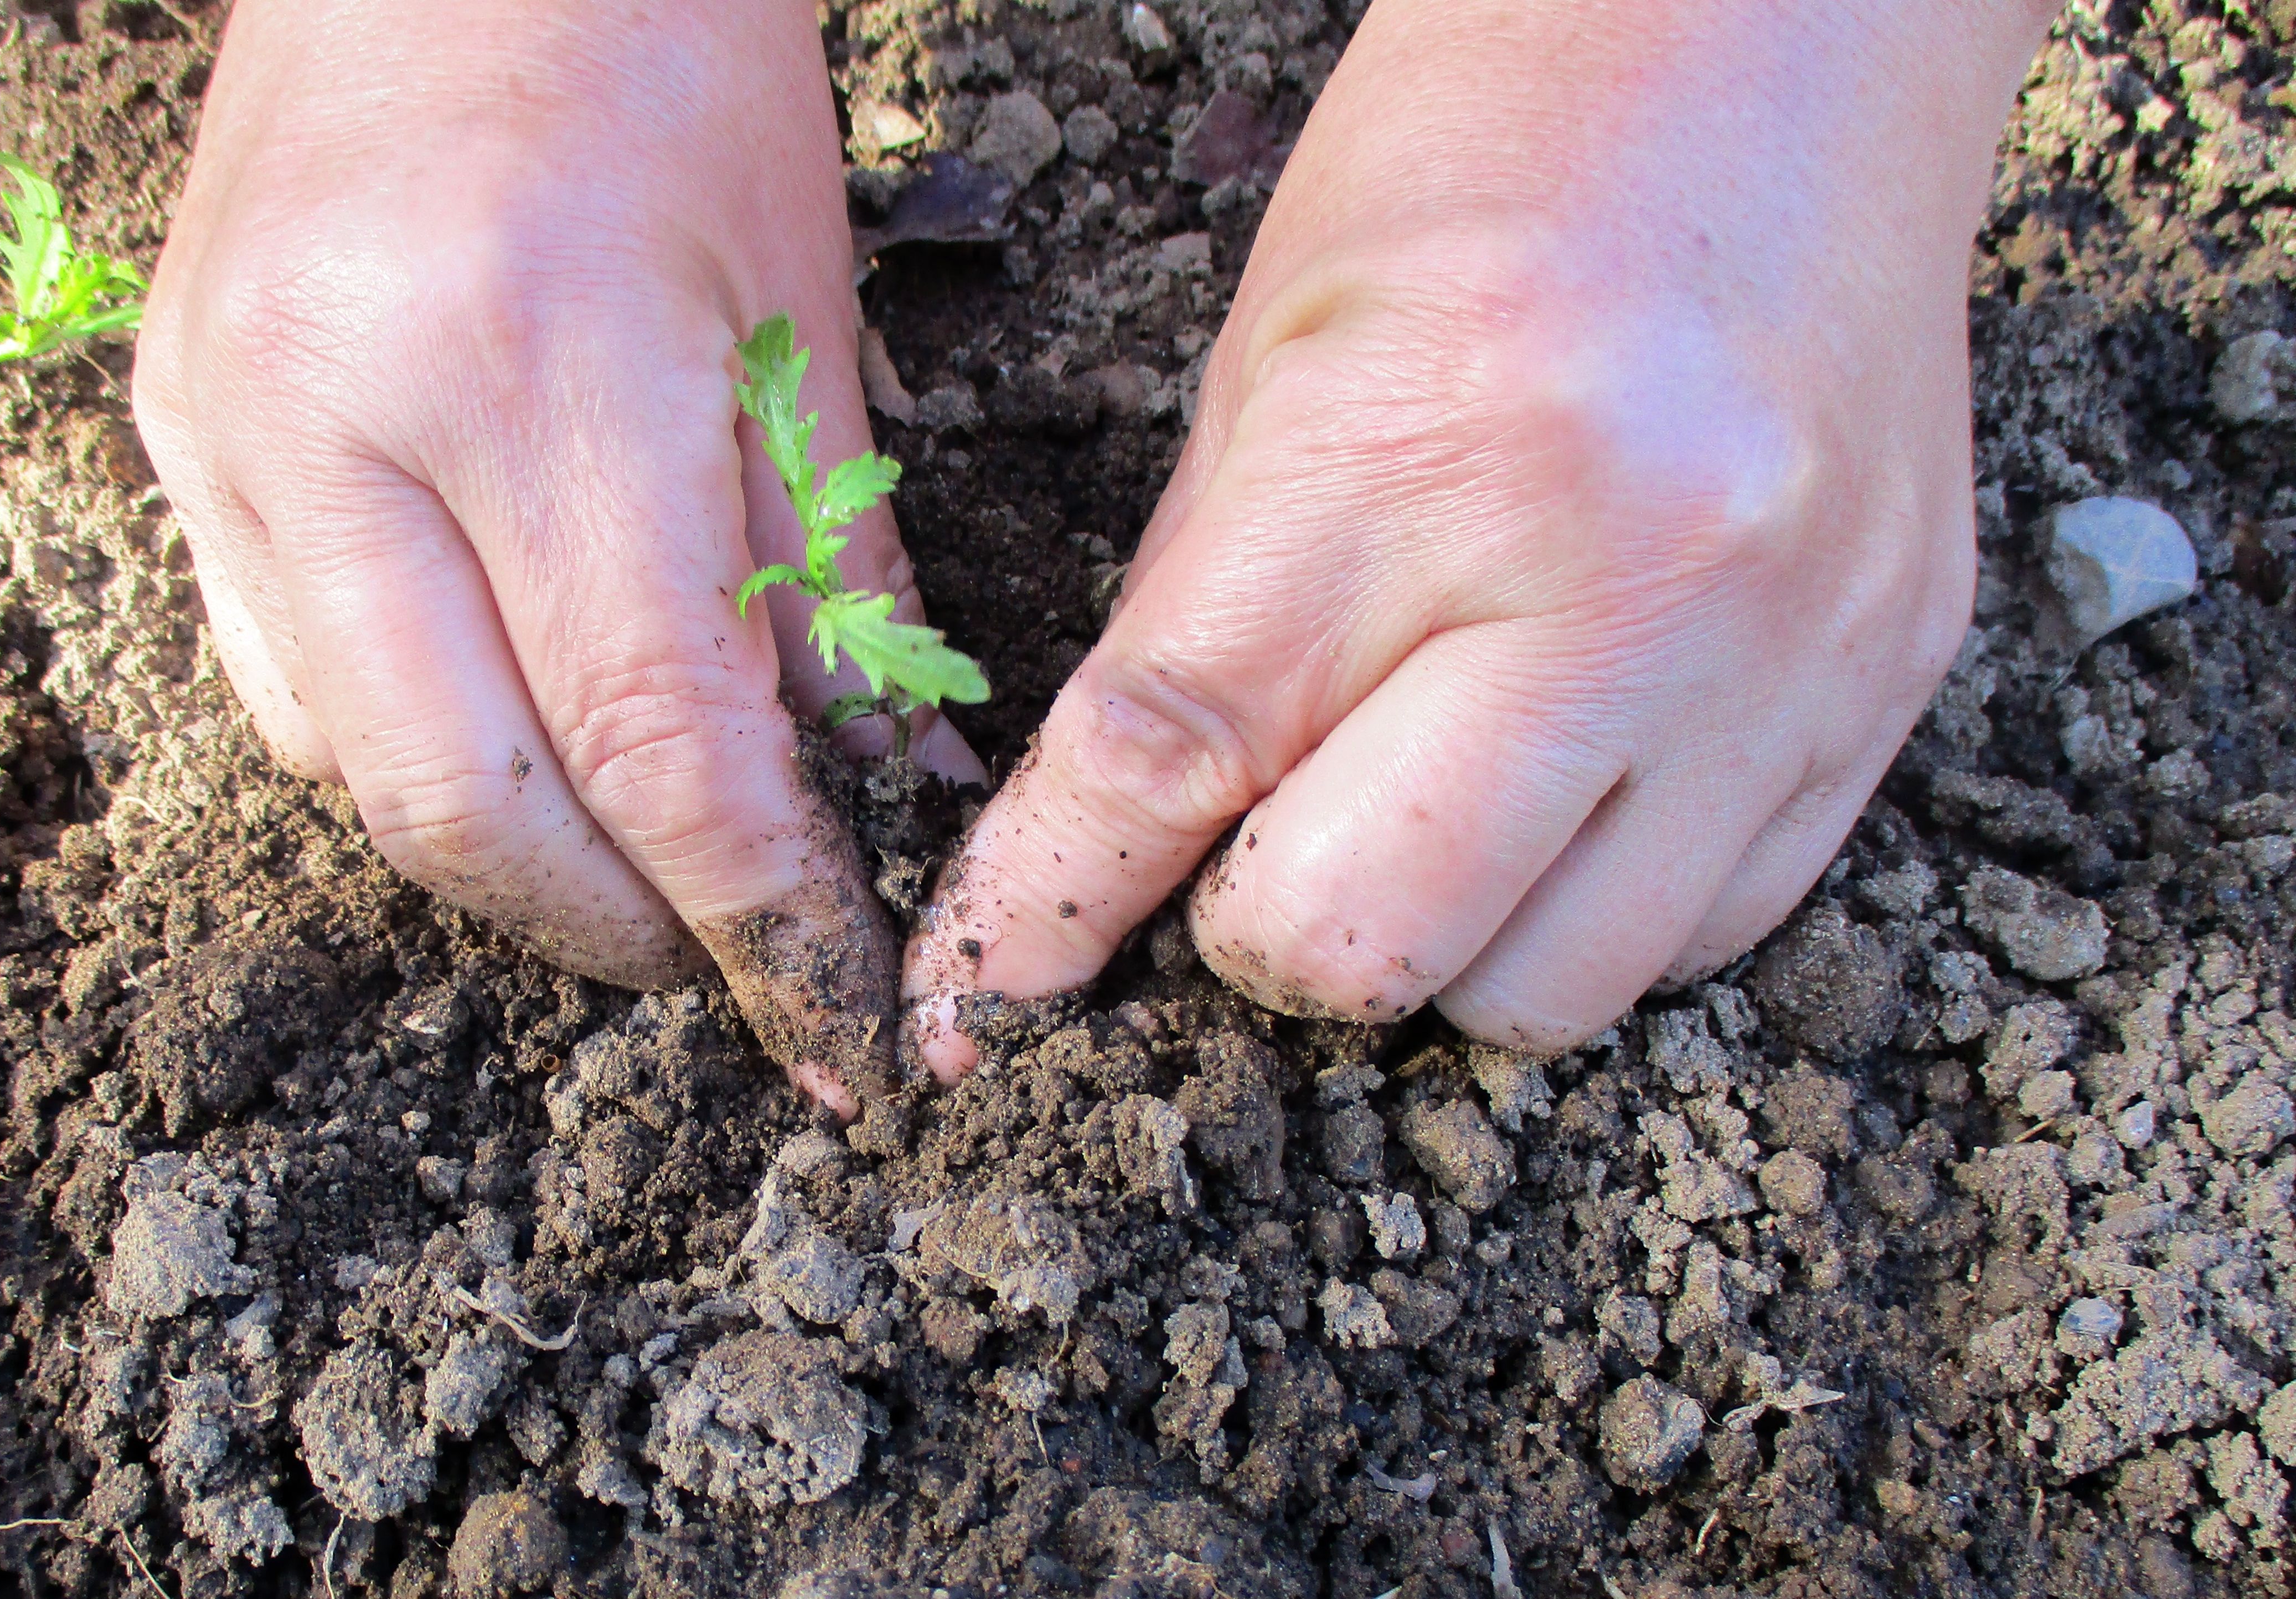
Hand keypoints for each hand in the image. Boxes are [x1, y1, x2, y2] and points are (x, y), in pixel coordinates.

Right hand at [133, 0, 980, 1113]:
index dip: (755, 918)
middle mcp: (336, 419)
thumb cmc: (664, 56)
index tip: (832, 1026)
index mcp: (530, 367)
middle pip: (465, 810)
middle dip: (617, 931)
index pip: (652, 746)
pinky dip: (412, 754)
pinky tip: (508, 737)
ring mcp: (222, 430)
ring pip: (354, 771)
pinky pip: (282, 678)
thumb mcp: (800, 308)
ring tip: (634, 854)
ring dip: (511, 858)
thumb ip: (832, 575)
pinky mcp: (171, 427)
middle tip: (728, 954)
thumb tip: (882, 797)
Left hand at [905, 0, 2057, 1071]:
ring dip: (1434, 948)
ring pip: (1541, 994)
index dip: (1041, 915)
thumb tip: (1106, 861)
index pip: (1171, 762)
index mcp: (1425, 449)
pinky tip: (1564, 785)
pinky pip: (1703, 939)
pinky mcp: (1885, 694)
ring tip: (1419, 812)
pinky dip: (1590, 909)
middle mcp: (1631, 581)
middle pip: (1362, 943)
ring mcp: (1783, 657)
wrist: (1786, 33)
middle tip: (1248, 854)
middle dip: (1255, 942)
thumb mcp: (1268, 360)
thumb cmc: (1491, 157)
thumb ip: (1195, 629)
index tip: (969, 1003)